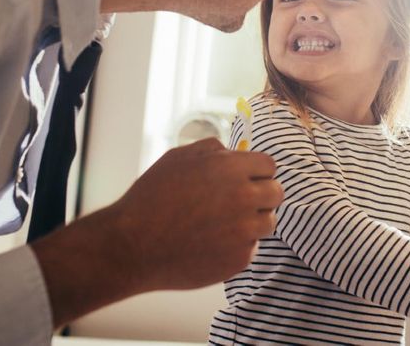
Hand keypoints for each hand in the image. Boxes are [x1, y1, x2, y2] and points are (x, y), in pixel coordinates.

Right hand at [31, 137, 283, 325]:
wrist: (133, 245)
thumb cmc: (151, 198)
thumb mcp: (178, 158)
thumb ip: (213, 150)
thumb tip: (234, 151)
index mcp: (232, 169)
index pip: (269, 166)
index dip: (257, 172)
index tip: (247, 179)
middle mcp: (244, 198)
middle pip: (276, 193)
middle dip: (261, 195)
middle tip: (238, 202)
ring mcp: (244, 231)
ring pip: (268, 223)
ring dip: (251, 222)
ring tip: (221, 224)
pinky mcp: (240, 259)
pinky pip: (251, 248)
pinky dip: (236, 247)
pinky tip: (210, 244)